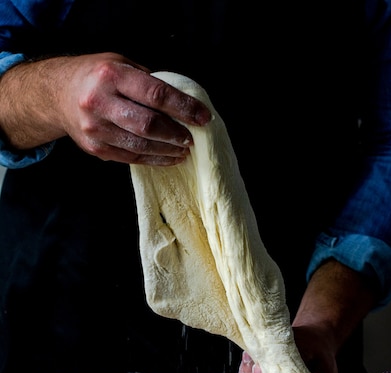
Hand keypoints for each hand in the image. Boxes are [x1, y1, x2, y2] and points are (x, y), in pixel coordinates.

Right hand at [2, 52, 211, 163]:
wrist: (57, 95)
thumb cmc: (96, 77)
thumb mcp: (120, 64)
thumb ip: (147, 82)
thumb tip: (182, 104)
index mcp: (111, 76)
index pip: (156, 94)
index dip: (184, 108)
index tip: (203, 117)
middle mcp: (100, 103)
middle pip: (148, 125)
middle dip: (176, 134)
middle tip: (192, 138)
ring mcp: (96, 129)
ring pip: (141, 145)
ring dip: (168, 150)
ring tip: (184, 149)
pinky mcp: (96, 149)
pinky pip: (132, 157)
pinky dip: (154, 159)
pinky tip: (169, 157)